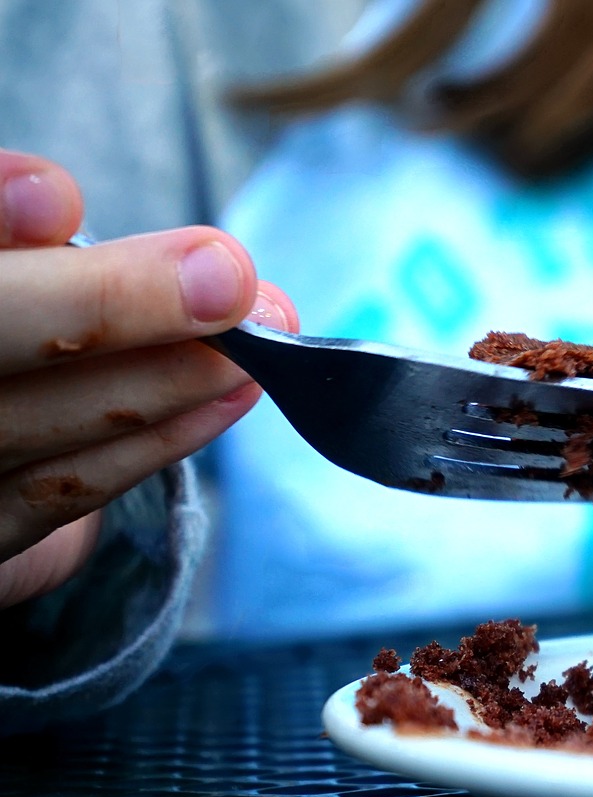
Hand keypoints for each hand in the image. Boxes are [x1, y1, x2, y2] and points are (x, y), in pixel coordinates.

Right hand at [0, 149, 297, 608]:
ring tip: (253, 339)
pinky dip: (151, 442)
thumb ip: (13, 235)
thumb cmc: (8, 321)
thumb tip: (71, 210)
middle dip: (104, 305)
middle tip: (226, 276)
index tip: (58, 195)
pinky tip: (222, 400)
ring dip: (161, 379)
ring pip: (31, 423)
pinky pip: (58, 491)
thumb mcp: (6, 267)